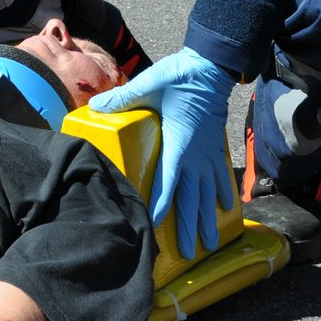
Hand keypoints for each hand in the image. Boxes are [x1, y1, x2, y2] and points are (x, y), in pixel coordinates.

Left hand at [88, 47, 236, 257]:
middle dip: (189, 226)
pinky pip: (220, 175)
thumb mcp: (149, 83)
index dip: (160, 206)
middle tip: (188, 253)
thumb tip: (96, 105)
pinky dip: (223, 193)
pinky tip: (225, 208)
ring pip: (208, 193)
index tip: (154, 227)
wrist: (212, 67)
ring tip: (210, 243)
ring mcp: (209, 153)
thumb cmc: (179, 76)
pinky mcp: (216, 146)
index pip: (167, 182)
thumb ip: (123, 97)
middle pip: (192, 198)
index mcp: (178, 143)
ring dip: (209, 218)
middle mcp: (196, 155)